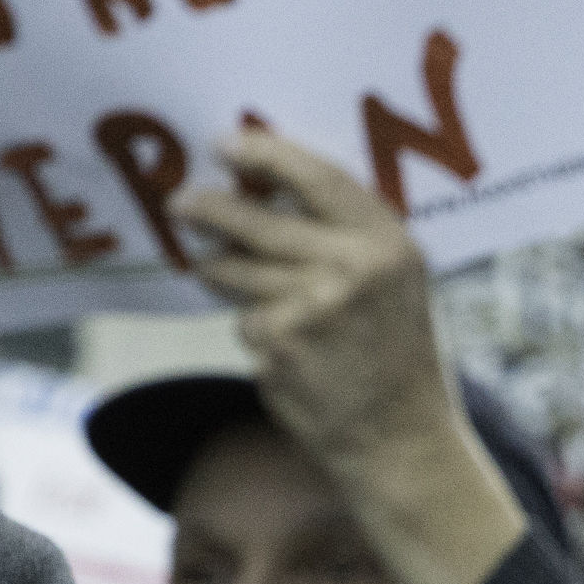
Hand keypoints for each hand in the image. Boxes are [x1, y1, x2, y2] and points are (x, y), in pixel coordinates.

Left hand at [171, 128, 526, 583]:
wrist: (401, 437)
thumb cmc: (394, 355)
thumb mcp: (396, 283)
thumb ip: (346, 236)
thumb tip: (263, 189)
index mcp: (389, 244)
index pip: (315, 177)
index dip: (263, 154)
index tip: (225, 146)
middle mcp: (356, 267)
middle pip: (254, 218)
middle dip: (207, 207)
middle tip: (181, 202)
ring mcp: (316, 304)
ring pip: (233, 268)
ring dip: (218, 270)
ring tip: (222, 276)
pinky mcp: (282, 341)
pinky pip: (243, 318)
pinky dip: (253, 329)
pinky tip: (282, 348)